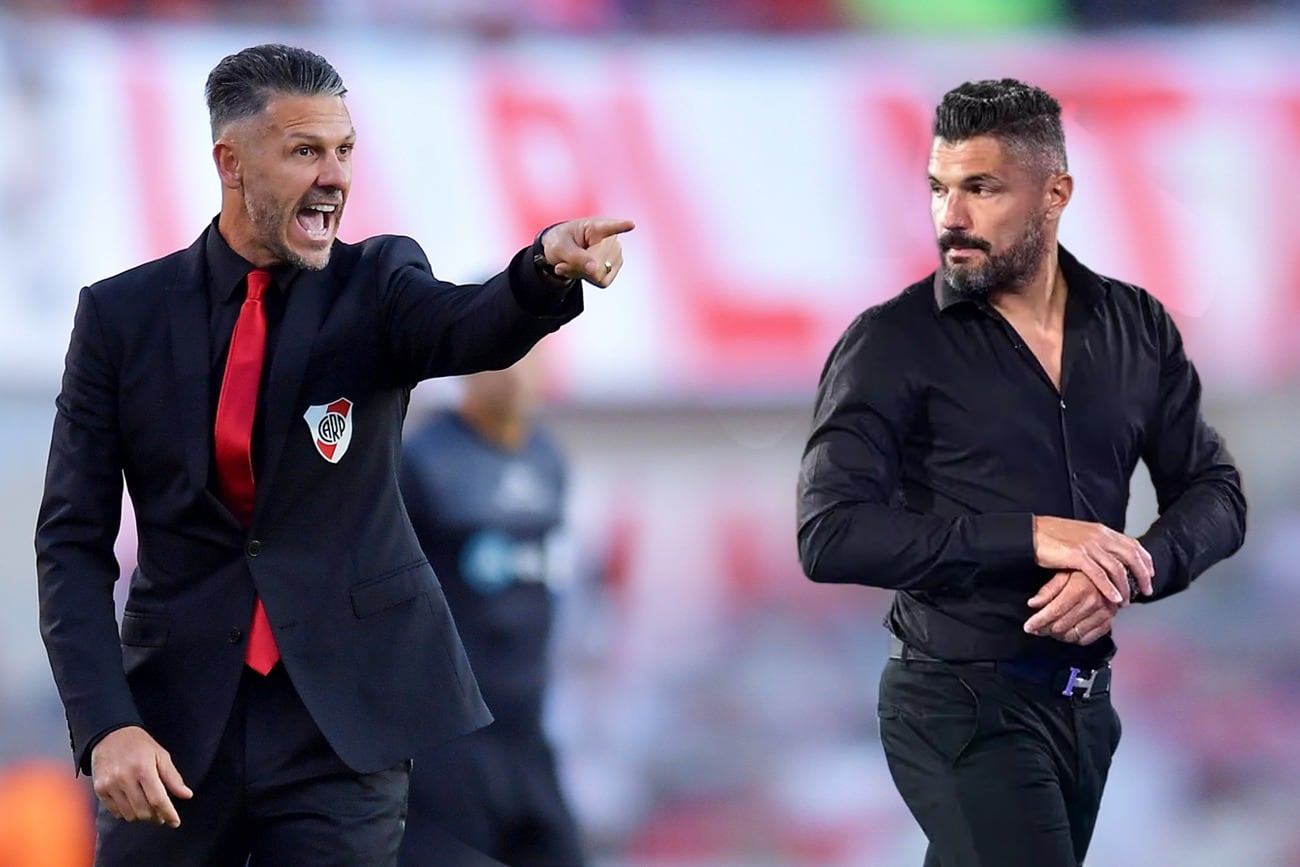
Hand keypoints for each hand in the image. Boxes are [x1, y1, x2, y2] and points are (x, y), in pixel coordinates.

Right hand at [91, 725, 192, 827]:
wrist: (110, 735)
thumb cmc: (139, 745)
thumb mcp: (161, 755)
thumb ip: (173, 778)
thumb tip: (187, 795)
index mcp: (143, 769)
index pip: (158, 799)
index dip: (168, 813)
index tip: (175, 822)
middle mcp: (125, 779)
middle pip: (143, 811)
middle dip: (156, 817)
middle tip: (162, 815)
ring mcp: (110, 785)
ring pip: (129, 814)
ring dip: (142, 817)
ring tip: (149, 810)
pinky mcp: (99, 790)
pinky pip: (115, 812)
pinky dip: (127, 813)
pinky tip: (133, 805)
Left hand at [540, 217, 634, 286]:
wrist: (563, 251)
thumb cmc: (560, 242)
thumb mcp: (560, 248)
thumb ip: (576, 258)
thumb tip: (595, 270)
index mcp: (595, 226)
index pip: (610, 226)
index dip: (621, 225)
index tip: (631, 224)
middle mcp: (611, 238)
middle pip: (597, 264)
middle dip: (578, 267)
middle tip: (565, 261)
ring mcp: (616, 253)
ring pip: (599, 275)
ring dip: (582, 273)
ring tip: (575, 262)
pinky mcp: (615, 267)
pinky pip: (602, 282)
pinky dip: (589, 279)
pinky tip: (585, 268)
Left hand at [1024, 570, 1119, 644]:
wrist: (1112, 573)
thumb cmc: (1085, 572)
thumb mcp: (1064, 573)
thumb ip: (1048, 590)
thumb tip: (1033, 603)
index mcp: (1079, 589)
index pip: (1054, 611)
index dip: (1038, 621)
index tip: (1028, 626)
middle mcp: (1093, 603)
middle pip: (1062, 625)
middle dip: (1044, 629)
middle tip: (1036, 628)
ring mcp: (1102, 614)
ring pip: (1073, 635)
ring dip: (1058, 635)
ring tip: (1049, 629)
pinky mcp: (1108, 622)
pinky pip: (1087, 639)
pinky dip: (1074, 639)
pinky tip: (1066, 632)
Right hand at [1032, 515, 1152, 605]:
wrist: (1031, 533)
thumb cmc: (1051, 536)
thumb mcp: (1079, 536)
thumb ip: (1096, 543)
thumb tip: (1107, 555)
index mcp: (1101, 531)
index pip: (1132, 544)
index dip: (1145, 559)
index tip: (1150, 572)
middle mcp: (1100, 536)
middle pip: (1131, 556)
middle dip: (1143, 575)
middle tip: (1147, 590)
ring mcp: (1090, 546)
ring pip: (1117, 568)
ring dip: (1126, 586)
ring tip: (1128, 600)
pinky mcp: (1078, 556)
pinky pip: (1100, 575)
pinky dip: (1110, 588)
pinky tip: (1115, 599)